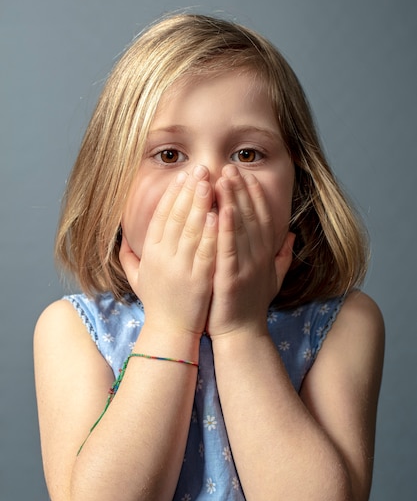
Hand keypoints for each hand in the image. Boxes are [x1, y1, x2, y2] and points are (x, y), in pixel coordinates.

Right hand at [119, 167, 217, 336]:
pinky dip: (211, 234)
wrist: (170, 332)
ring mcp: (181, 269)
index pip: (161, 216)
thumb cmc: (157, 303)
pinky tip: (218, 215)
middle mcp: (164, 258)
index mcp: (151, 254)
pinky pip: (205, 253)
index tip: (183, 175)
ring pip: (191, 231)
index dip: (172, 194)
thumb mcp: (137, 279)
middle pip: (176, 217)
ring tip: (210, 182)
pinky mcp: (199, 281)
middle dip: (188, 190)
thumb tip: (122, 238)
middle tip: (199, 168)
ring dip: (200, 204)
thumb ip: (129, 257)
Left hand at [207, 165, 294, 337]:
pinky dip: (226, 228)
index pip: (263, 218)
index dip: (256, 195)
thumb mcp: (272, 279)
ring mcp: (246, 267)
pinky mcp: (231, 279)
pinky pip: (229, 249)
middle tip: (231, 166)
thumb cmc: (252, 306)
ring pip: (241, 227)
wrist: (242, 335)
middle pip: (252, 217)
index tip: (246, 174)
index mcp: (266, 255)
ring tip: (223, 177)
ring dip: (233, 200)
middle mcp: (259, 257)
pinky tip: (221, 209)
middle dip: (242, 189)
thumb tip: (293, 236)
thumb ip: (283, 256)